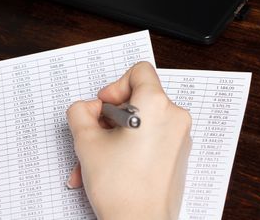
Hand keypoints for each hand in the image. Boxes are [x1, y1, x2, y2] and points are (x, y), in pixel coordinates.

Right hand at [66, 62, 191, 219]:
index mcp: (156, 105)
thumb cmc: (122, 188)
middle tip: (95, 135)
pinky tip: (111, 166)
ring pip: (141, 122)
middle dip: (109, 117)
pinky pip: (151, 137)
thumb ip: (80, 112)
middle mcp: (174, 117)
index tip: (104, 107)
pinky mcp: (178, 153)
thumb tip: (87, 109)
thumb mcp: (86, 142)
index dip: (115, 85)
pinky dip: (130, 146)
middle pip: (138, 98)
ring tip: (96, 159)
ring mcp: (180, 137)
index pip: (139, 71)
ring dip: (115, 136)